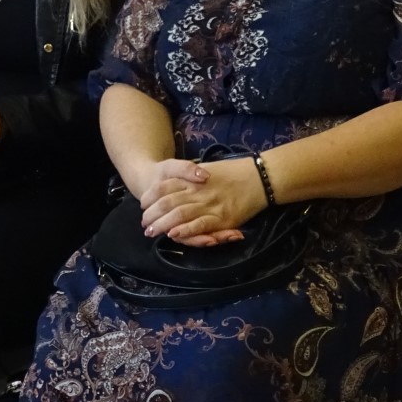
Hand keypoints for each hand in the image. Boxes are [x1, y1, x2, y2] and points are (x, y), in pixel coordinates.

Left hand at [138, 156, 265, 246]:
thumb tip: (176, 181)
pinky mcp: (222, 217)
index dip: (150, 197)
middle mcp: (198, 190)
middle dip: (153, 215)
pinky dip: (185, 230)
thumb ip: (191, 175)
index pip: (163, 186)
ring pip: (179, 215)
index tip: (143, 205)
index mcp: (193, 177)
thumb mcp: (208, 168)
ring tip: (151, 232)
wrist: (259, 176)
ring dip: (163, 225)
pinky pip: (200, 225)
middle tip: (144, 224)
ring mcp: (210, 204)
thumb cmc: (232, 172)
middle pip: (167, 202)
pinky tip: (173, 234)